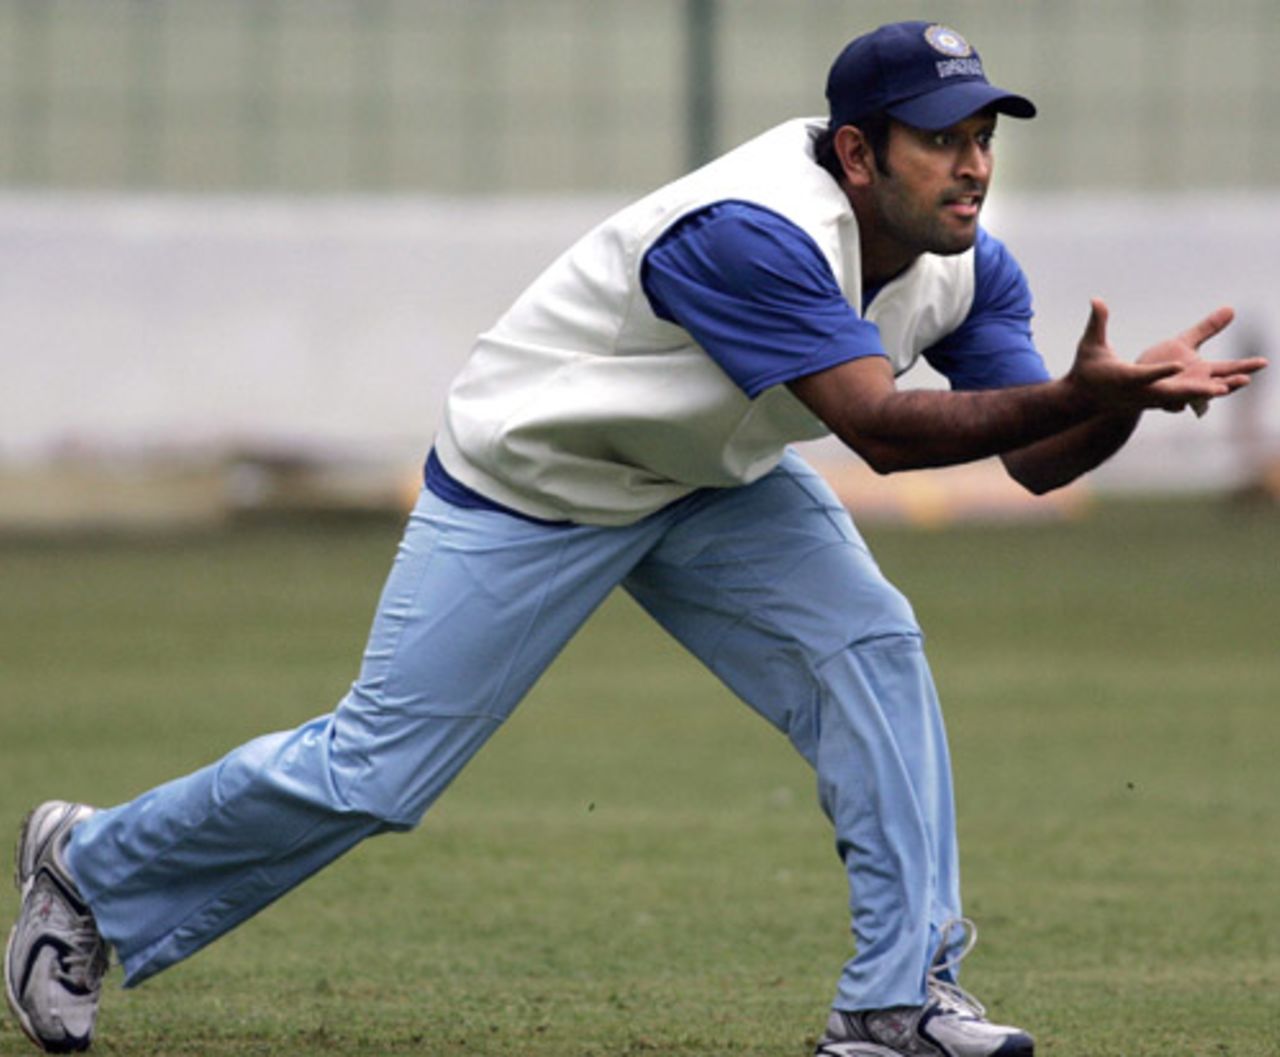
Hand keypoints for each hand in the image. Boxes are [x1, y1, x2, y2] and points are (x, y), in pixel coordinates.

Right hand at [1067, 299, 1264, 414]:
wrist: (1083, 399)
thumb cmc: (1085, 367)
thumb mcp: (1088, 344)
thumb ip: (1097, 322)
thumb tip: (1096, 298)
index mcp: (1123, 378)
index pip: (1144, 375)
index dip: (1162, 370)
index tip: (1180, 364)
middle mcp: (1139, 393)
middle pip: (1168, 394)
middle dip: (1193, 392)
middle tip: (1218, 388)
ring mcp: (1147, 401)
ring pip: (1179, 399)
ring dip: (1203, 394)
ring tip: (1229, 388)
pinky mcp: (1154, 403)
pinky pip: (1180, 400)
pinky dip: (1199, 396)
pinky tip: (1222, 389)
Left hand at [1135, 305, 1263, 415]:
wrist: (1129, 382)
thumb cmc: (1160, 363)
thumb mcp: (1185, 342)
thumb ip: (1207, 328)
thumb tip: (1232, 308)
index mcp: (1202, 371)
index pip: (1228, 369)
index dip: (1246, 366)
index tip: (1264, 362)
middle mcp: (1193, 385)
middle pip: (1216, 386)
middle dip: (1231, 383)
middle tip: (1246, 379)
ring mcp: (1177, 394)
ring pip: (1194, 396)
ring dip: (1206, 393)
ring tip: (1220, 390)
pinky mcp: (1158, 399)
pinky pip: (1168, 401)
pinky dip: (1176, 401)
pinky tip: (1180, 398)